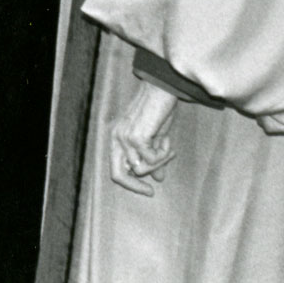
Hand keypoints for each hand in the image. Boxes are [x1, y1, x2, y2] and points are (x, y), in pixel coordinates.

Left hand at [109, 79, 179, 195]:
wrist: (162, 90)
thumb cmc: (158, 111)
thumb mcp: (155, 138)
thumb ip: (154, 158)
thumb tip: (159, 178)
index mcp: (116, 138)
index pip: (115, 171)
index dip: (131, 185)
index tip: (149, 191)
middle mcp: (115, 139)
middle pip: (117, 176)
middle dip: (136, 185)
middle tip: (151, 190)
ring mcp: (124, 138)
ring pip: (140, 169)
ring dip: (159, 162)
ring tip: (168, 147)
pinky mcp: (136, 136)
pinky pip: (152, 160)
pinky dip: (163, 154)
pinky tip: (166, 139)